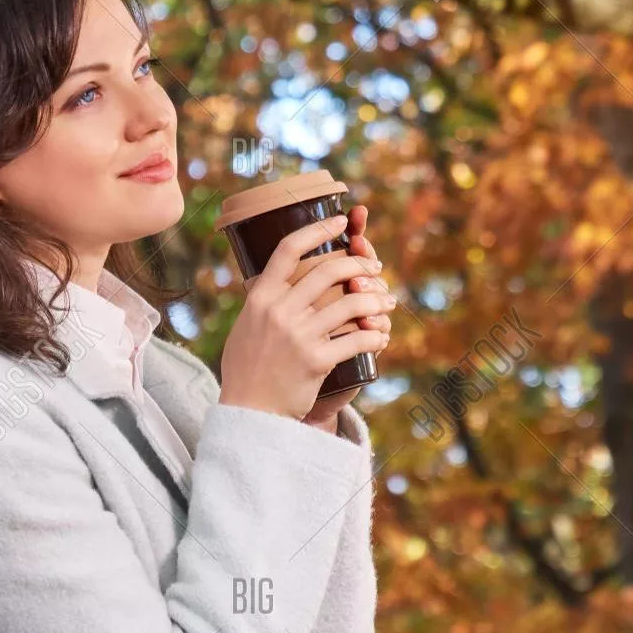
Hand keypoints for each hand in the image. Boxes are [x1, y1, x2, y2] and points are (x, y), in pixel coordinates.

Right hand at [218, 213, 394, 419]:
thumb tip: (279, 278)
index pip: (289, 249)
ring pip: (351, 304)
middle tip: (375, 270)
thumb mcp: (245, 326)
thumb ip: (263, 301)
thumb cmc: (247, 369)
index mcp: (260, 297)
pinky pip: (357, 340)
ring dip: (376, 301)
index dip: (318, 229)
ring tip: (387, 304)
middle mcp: (279, 311)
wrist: (249, 412)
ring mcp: (298, 335)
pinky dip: (374, 336)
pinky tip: (381, 337)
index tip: (341, 220)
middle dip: (359, 265)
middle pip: (329, 271)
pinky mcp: (317, 360)